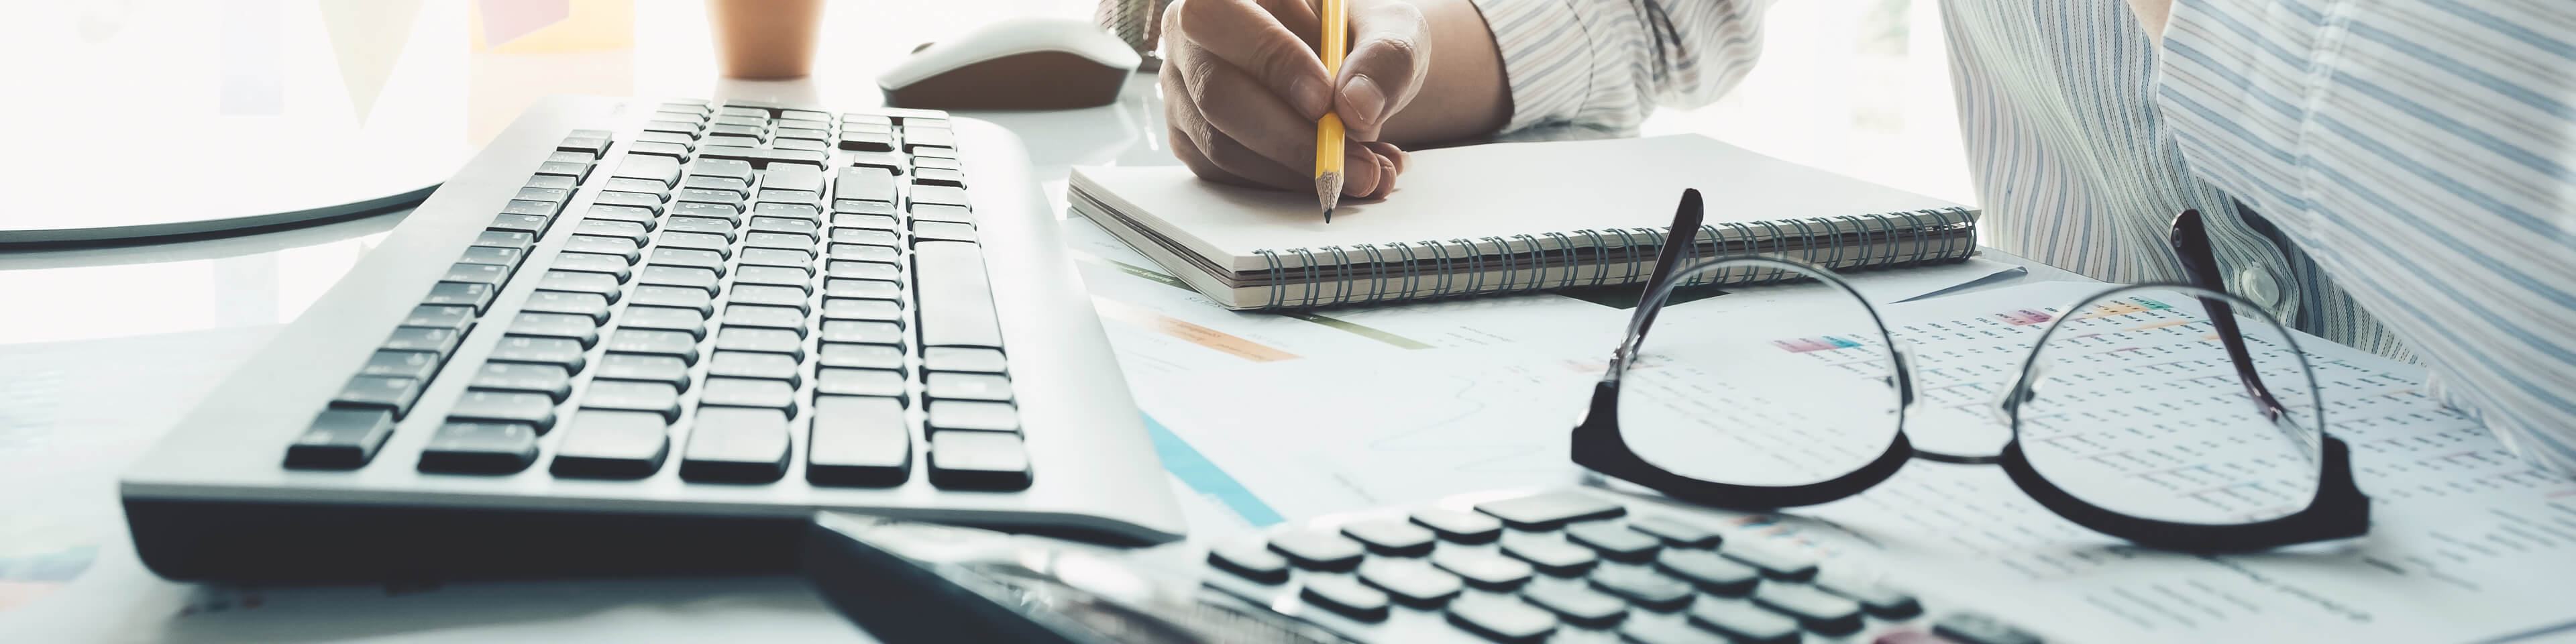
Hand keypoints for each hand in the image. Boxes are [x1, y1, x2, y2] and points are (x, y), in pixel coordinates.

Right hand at [1159, 0, 1430, 198]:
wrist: (1350, 72)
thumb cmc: (1359, 37)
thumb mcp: (1392, 30)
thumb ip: (1385, 57)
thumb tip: (1357, 105)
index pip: (1221, 16)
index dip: (1271, 60)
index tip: (1325, 103)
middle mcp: (1188, 38)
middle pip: (1216, 92)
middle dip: (1293, 139)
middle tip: (1358, 164)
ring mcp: (1183, 91)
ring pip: (1222, 145)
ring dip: (1300, 170)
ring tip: (1368, 171)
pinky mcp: (1193, 139)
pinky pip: (1230, 175)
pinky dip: (1290, 184)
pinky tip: (1341, 174)